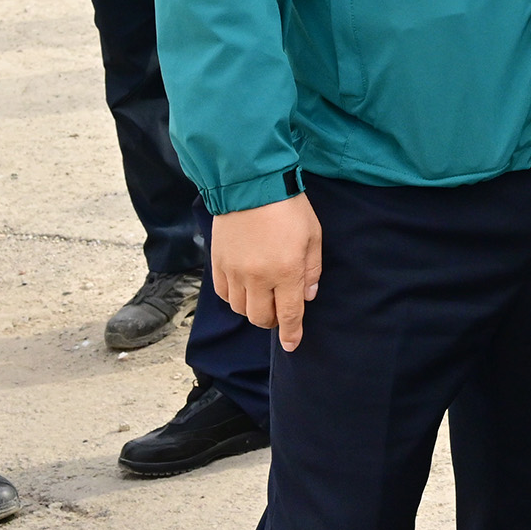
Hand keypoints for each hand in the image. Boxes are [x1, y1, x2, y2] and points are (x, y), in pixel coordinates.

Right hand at [212, 193, 321, 352]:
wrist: (250, 184)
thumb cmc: (288, 207)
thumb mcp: (313, 235)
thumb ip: (312, 269)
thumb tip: (308, 295)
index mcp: (286, 271)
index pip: (290, 314)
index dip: (292, 333)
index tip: (292, 345)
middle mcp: (258, 277)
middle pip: (261, 318)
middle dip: (273, 320)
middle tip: (281, 310)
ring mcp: (234, 272)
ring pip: (241, 309)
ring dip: (254, 309)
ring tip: (264, 296)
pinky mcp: (217, 264)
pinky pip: (224, 294)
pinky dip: (235, 297)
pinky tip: (245, 287)